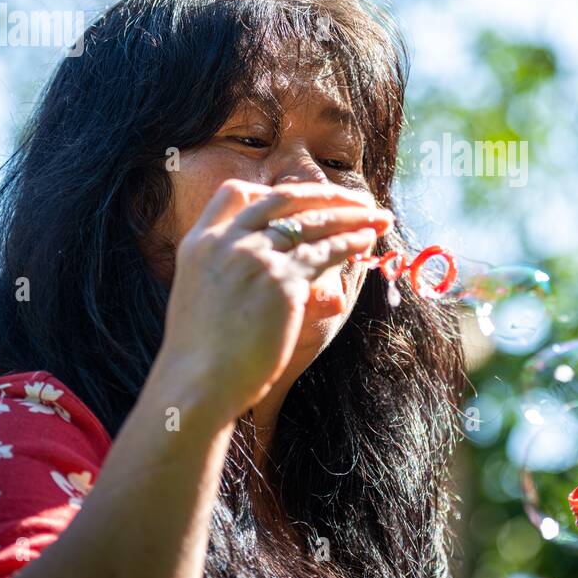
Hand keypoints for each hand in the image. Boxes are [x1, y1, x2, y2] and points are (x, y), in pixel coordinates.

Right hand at [153, 179, 393, 424]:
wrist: (198, 384)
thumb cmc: (201, 354)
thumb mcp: (198, 296)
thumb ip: (228, 271)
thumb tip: (270, 266)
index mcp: (199, 242)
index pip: (235, 193)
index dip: (271, 193)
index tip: (302, 201)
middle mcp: (227, 241)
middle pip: (284, 198)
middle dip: (326, 195)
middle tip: (357, 199)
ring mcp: (255, 258)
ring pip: (313, 222)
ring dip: (351, 217)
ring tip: (379, 218)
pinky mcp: (282, 282)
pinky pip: (325, 253)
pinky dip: (350, 243)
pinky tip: (367, 242)